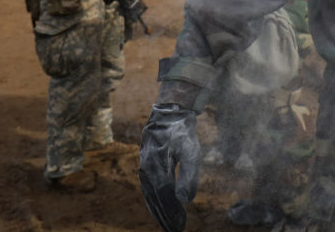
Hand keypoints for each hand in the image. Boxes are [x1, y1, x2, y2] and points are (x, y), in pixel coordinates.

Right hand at [139, 104, 201, 231]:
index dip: (172, 211)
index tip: (181, 226)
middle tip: (176, 231)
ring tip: (169, 226)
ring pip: (150, 196)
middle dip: (165, 217)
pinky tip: (161, 209)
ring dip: (159, 212)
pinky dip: (155, 202)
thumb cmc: (183, 132)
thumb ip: (189, 174)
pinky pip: (149, 190)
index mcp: (156, 165)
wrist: (169, 114)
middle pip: (156, 199)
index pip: (165, 195)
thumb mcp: (191, 150)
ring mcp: (144, 168)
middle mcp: (146, 169)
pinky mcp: (146, 167)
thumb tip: (185, 200)